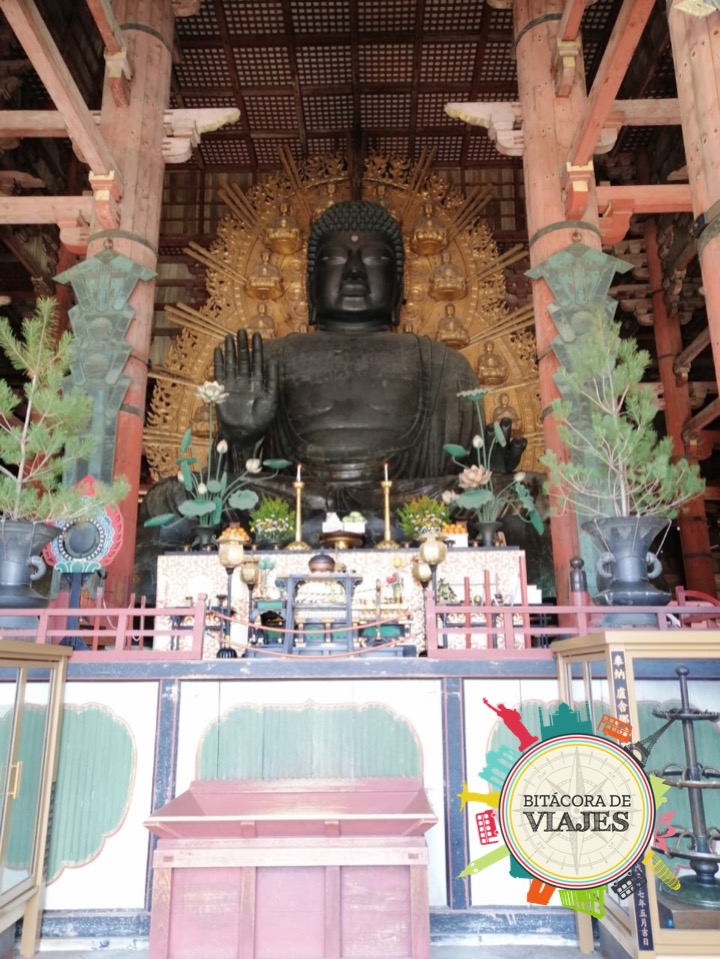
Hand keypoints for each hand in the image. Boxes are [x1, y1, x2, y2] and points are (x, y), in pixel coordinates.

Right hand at [213, 330, 278, 447]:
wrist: (245, 433)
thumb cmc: (261, 420)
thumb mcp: (271, 399)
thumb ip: (272, 380)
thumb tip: (274, 361)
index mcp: (259, 383)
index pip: (258, 362)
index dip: (257, 348)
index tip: (257, 335)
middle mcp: (246, 382)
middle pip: (244, 359)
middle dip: (243, 345)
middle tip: (242, 330)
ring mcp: (234, 385)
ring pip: (232, 363)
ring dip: (230, 350)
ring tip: (229, 336)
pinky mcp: (223, 390)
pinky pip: (220, 373)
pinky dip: (219, 362)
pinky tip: (218, 350)